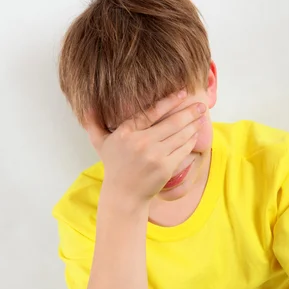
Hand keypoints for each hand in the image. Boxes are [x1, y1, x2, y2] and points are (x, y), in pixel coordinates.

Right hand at [85, 91, 206, 203]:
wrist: (124, 196)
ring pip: (180, 135)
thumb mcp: (99, 143)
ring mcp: (154, 155)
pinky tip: (195, 133)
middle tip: (202, 104)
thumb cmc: (114, 167)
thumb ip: (92, 122)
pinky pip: (182, 150)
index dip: (169, 101)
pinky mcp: (165, 167)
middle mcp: (140, 142)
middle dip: (190, 112)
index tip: (183, 92)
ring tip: (202, 116)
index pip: (151, 112)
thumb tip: (85, 104)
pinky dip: (191, 140)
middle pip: (171, 122)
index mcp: (126, 132)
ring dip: (193, 124)